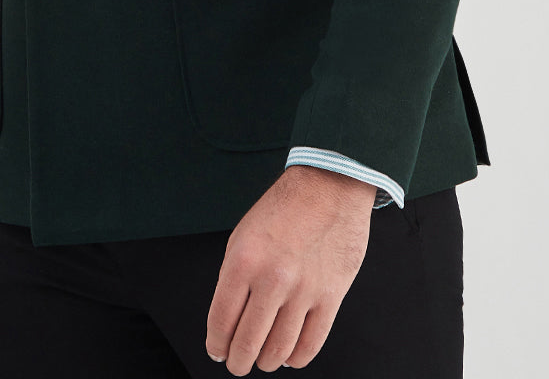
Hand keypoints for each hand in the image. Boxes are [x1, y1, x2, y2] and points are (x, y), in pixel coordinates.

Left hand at [205, 165, 374, 373]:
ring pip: (278, 350)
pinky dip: (296, 358)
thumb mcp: (243, 235)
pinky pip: (310, 344)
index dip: (216, 344)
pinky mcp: (331, 297)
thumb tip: (228, 319)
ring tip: (262, 360)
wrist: (328, 186)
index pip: (221, 320)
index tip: (217, 351)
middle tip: (236, 363)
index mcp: (244, 260)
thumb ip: (234, 278)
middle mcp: (272, 278)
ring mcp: (303, 290)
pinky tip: (289, 355)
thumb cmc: (284, 208)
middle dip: (238, 360)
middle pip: (247, 342)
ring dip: (266, 362)